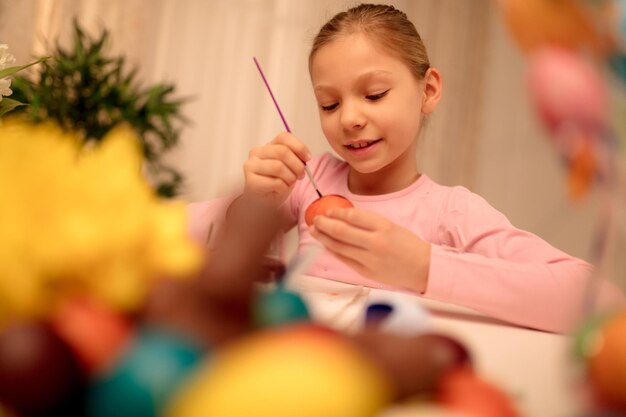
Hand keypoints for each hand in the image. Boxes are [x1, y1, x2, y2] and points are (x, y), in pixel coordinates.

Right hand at [243, 132, 310, 205]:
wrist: (262, 203)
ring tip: (290, 183)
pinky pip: (275, 182)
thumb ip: (295, 159)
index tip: (308, 158)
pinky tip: (280, 190)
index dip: (299, 147)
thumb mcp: (289, 168)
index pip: (284, 137)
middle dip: (297, 165)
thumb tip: (305, 157)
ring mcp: (251, 166)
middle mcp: (257, 153)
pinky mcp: (251, 181)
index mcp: (267, 146)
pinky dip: (283, 188)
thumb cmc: (276, 184)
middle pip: (282, 152)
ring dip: (290, 177)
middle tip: (301, 175)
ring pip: (278, 167)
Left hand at [310, 207, 430, 292]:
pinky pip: (345, 259)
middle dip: (324, 224)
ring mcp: (370, 259)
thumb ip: (369, 223)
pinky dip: (333, 251)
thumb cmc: (408, 245)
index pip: (353, 216)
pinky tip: (326, 245)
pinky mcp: (366, 272)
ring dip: (324, 238)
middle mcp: (375, 243)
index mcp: (384, 227)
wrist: (424, 268)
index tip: (328, 210)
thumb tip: (343, 217)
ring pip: (339, 247)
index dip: (337, 212)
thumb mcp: (392, 227)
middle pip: (342, 231)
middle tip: (315, 219)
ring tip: (315, 231)